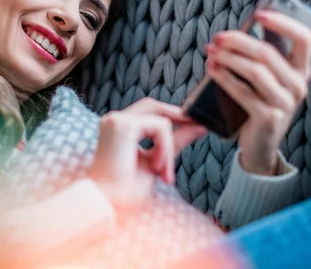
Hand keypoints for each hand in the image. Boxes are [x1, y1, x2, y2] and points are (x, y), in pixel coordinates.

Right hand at [88, 98, 205, 209]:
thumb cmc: (126, 190)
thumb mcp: (157, 161)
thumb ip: (175, 142)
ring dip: (169, 146)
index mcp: (118, 127)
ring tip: (164, 172)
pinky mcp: (124, 126)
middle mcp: (114, 119)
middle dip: (178, 116)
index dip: (173, 115)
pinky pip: (160, 127)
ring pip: (160, 119)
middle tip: (200, 128)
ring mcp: (117, 120)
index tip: (196, 125)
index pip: (149, 112)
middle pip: (154, 105)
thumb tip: (199, 127)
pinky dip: (165, 148)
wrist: (109, 205)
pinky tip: (157, 168)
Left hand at [205, 10, 310, 175]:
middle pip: (268, 53)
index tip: (259, 14)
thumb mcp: (270, 78)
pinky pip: (242, 91)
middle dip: (238, 41)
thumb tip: (238, 30)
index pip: (304, 38)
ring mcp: (285, 102)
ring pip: (254, 71)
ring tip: (211, 52)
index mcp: (302, 69)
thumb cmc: (261, 101)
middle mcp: (299, 85)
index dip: (283, 22)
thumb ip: (264, 55)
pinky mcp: (268, 117)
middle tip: (218, 37)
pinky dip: (224, 78)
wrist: (261, 143)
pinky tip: (211, 69)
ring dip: (228, 58)